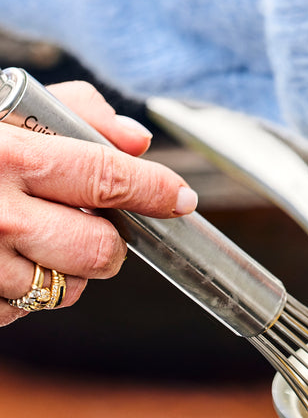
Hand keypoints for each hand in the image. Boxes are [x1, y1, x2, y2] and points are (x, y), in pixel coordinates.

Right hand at [1, 80, 196, 325]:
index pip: (107, 178)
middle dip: (110, 242)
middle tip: (94, 225)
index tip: (180, 197)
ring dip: (70, 270)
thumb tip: (136, 140)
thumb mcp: (2, 107)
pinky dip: (29, 291)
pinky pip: (27, 310)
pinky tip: (3, 260)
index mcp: (6, 157)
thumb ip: (74, 112)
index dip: (155, 190)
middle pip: (100, 251)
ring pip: (69, 289)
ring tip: (37, 238)